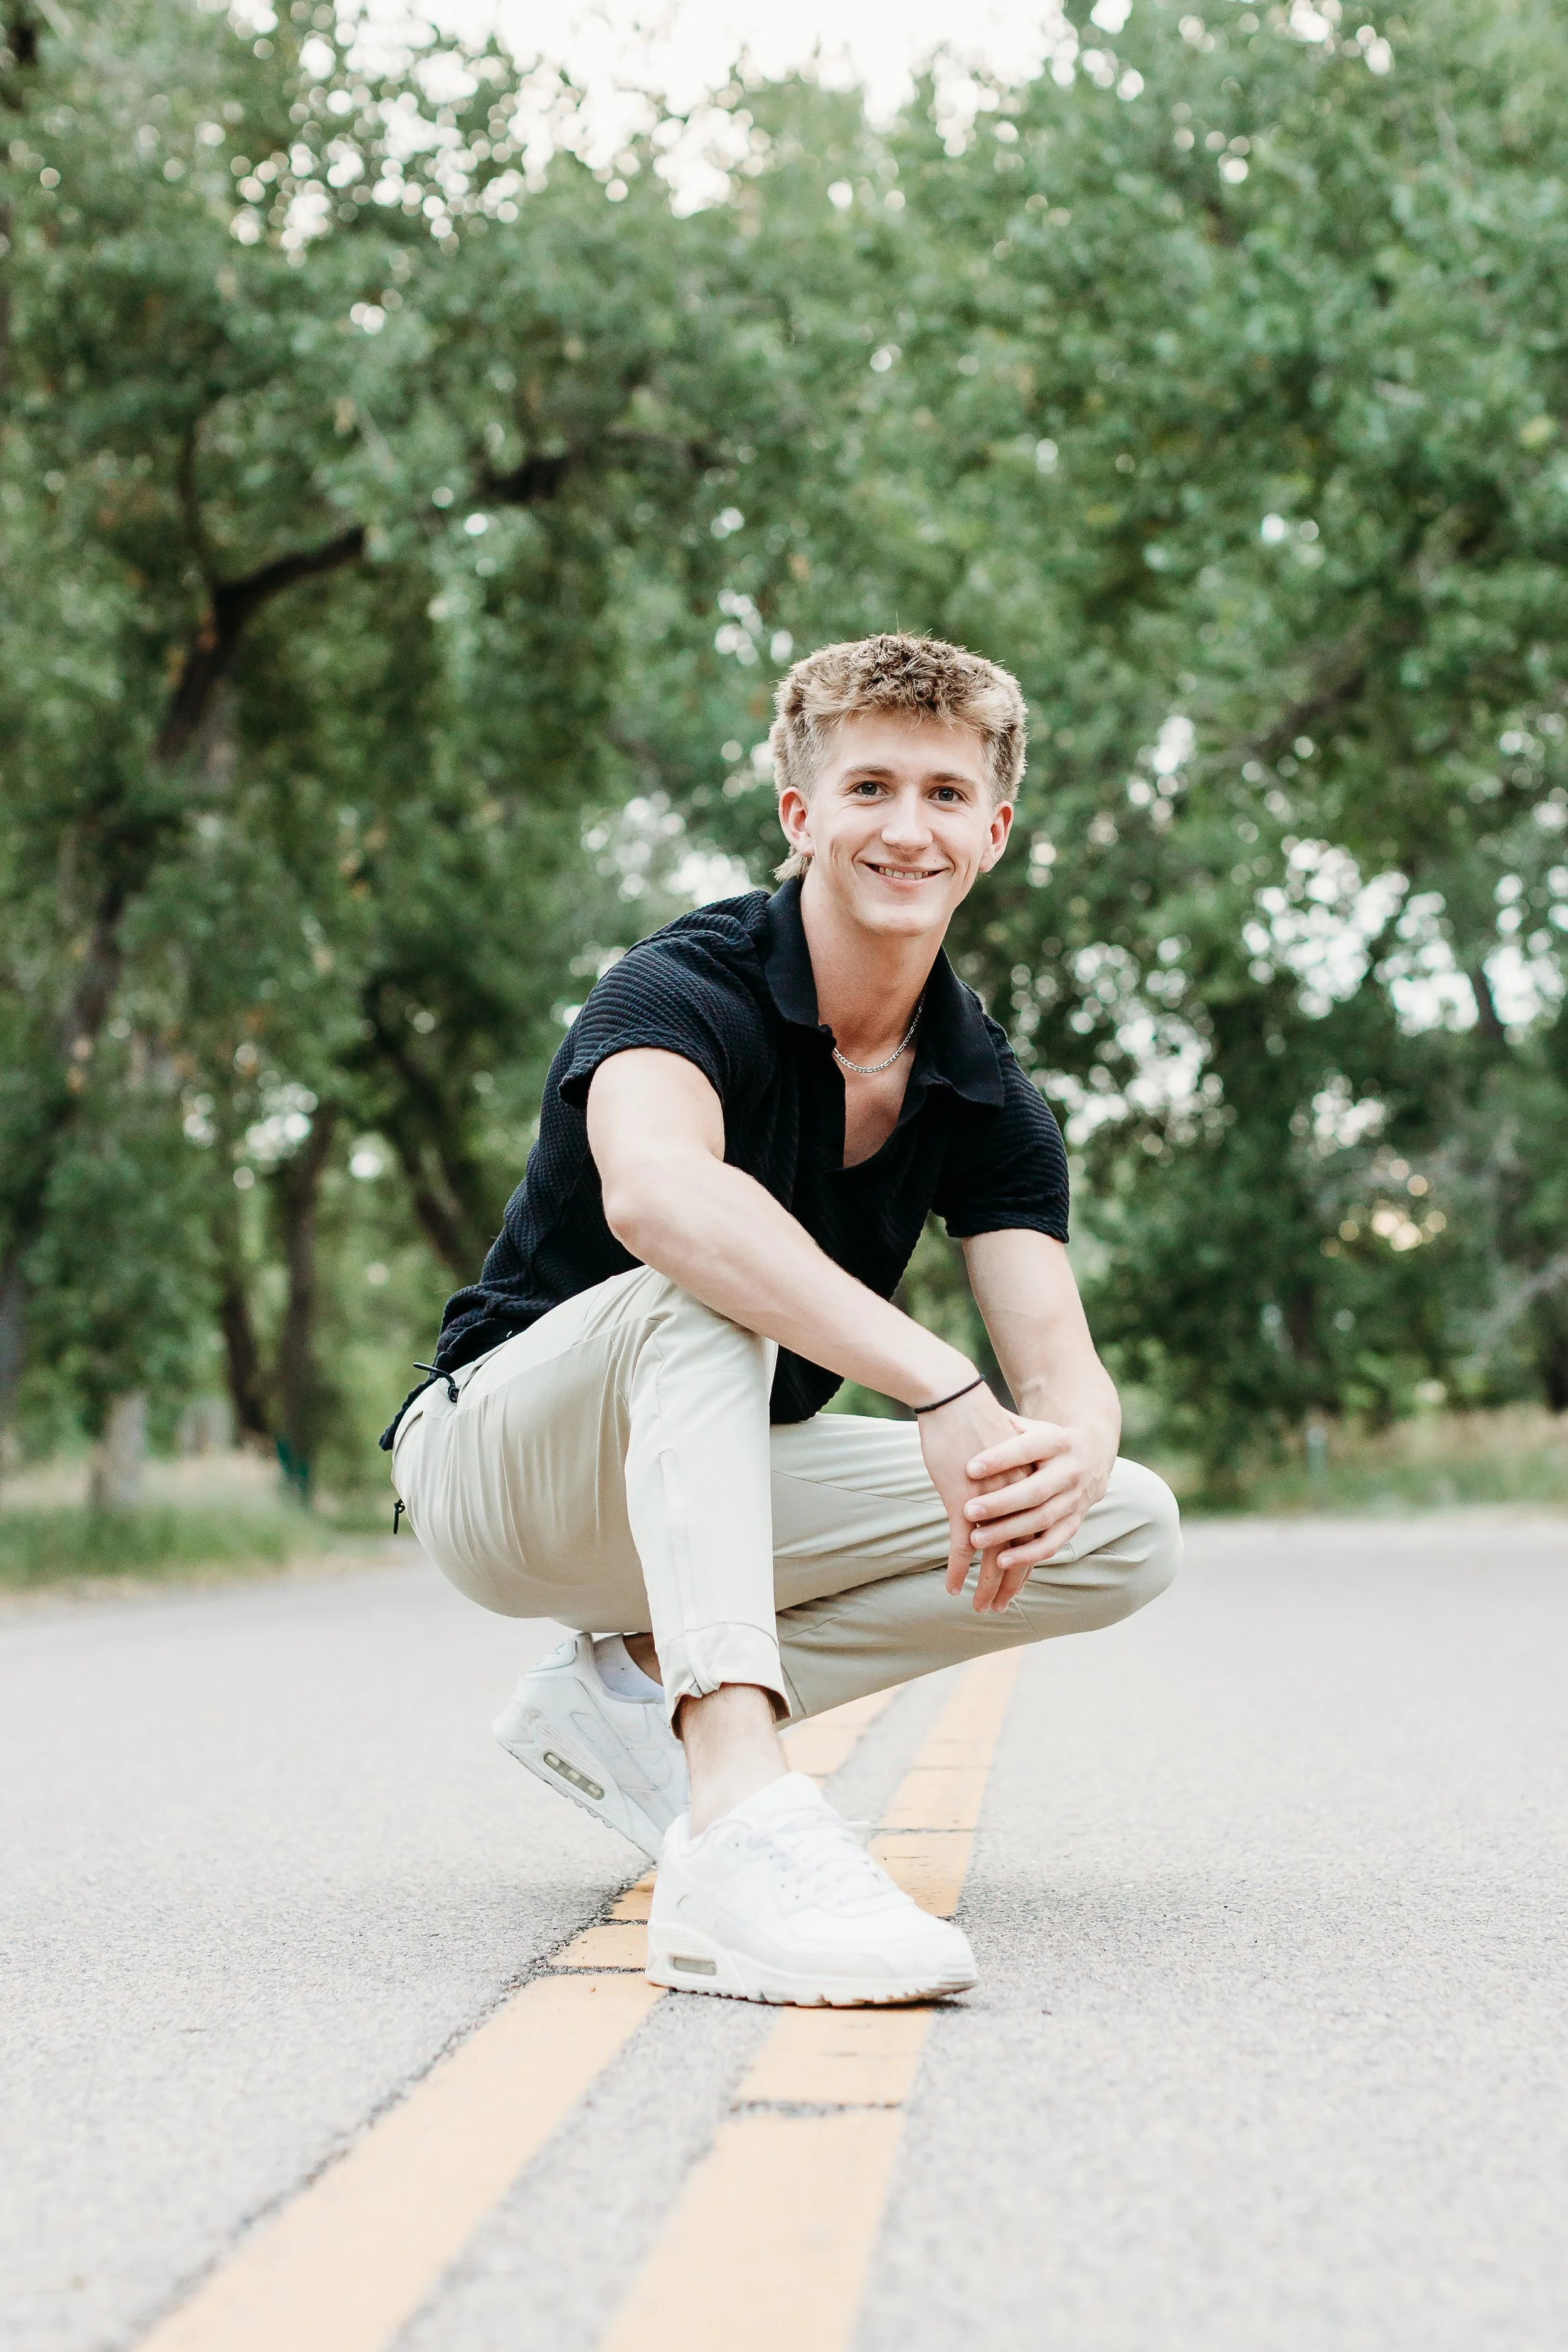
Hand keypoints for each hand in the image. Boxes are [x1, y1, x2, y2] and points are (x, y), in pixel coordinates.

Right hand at [916, 1382, 1028, 1601]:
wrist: (955, 1398)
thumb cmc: (972, 1419)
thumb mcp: (999, 1449)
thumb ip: (1007, 1471)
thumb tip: (1003, 1485)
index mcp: (1030, 1485)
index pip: (1034, 1533)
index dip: (1025, 1562)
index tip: (1016, 1585)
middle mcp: (1019, 1497)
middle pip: (1020, 1551)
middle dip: (1010, 1583)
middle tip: (1000, 1608)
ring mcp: (994, 1502)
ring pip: (995, 1557)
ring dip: (987, 1587)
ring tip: (980, 1608)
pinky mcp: (965, 1503)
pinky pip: (964, 1548)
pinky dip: (959, 1571)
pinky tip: (953, 1589)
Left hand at [955, 1418, 1114, 1612]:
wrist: (1091, 1453)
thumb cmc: (1043, 1440)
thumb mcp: (1030, 1426)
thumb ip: (1003, 1423)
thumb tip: (965, 1403)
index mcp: (1057, 1440)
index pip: (1027, 1449)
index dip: (1000, 1458)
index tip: (970, 1467)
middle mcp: (1071, 1470)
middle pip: (1035, 1490)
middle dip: (1001, 1502)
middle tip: (967, 1510)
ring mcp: (1076, 1499)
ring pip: (1042, 1520)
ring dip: (1008, 1532)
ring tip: (975, 1539)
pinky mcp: (1075, 1522)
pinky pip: (1053, 1542)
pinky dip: (1028, 1554)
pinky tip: (1000, 1562)